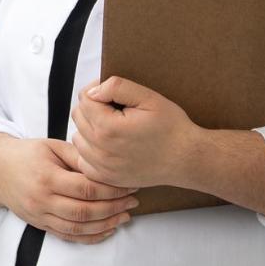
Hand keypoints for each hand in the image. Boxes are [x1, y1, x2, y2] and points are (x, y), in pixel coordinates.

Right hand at [0, 134, 138, 243]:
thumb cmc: (27, 154)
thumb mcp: (52, 146)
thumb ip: (78, 156)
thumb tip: (106, 165)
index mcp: (47, 177)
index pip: (85, 188)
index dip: (110, 189)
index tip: (128, 185)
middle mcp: (42, 200)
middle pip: (84, 211)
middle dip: (113, 208)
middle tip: (133, 201)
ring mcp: (41, 216)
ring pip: (78, 228)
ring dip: (105, 225)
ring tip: (125, 217)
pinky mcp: (41, 225)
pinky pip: (68, 236)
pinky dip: (90, 237)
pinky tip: (107, 231)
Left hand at [71, 76, 201, 188]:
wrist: (186, 158)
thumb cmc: (171, 127)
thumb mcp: (148, 98)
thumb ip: (117, 87)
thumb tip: (94, 90)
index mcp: (108, 128)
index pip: (84, 99)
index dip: (97, 89)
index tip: (113, 93)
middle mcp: (100, 150)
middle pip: (78, 116)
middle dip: (92, 107)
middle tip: (115, 108)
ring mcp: (102, 167)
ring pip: (78, 138)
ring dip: (89, 128)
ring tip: (113, 125)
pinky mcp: (106, 178)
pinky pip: (83, 159)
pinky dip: (90, 150)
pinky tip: (108, 144)